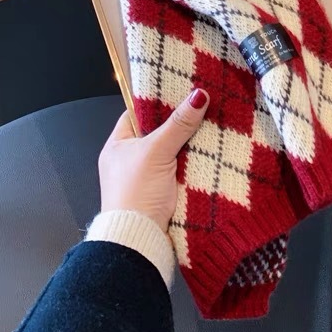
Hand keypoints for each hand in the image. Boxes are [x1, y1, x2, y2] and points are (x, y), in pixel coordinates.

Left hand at [98, 88, 209, 231]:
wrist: (139, 241)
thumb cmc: (136, 194)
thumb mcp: (156, 151)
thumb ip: (178, 123)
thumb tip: (198, 96)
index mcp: (118, 145)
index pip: (137, 113)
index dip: (158, 101)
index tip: (181, 90)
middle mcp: (130, 159)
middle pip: (159, 131)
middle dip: (180, 122)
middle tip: (203, 106)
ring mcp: (147, 177)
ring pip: (173, 151)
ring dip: (190, 144)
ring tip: (213, 124)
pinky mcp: (163, 192)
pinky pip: (181, 169)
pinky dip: (194, 163)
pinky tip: (211, 152)